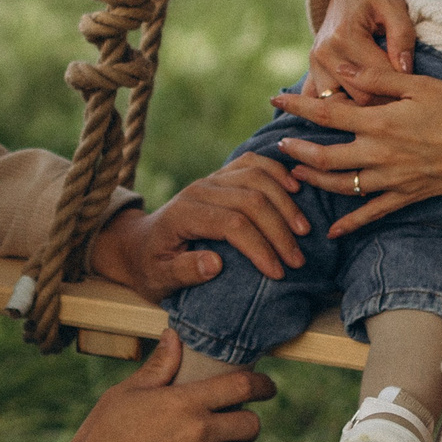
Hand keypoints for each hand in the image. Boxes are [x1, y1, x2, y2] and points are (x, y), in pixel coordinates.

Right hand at [51, 334, 275, 441]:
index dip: (263, 385)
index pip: (242, 386)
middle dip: (246, 424)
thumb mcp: (126, 394)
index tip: (268, 388)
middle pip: (251, 425)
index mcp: (185, 401)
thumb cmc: (102, 436)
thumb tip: (175, 336)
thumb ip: (158, 367)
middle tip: (232, 428)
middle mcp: (200, 432)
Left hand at [88, 160, 311, 293]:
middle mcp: (199, 189)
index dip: (259, 247)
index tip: (278, 272)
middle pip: (250, 200)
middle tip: (297, 259)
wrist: (138, 243)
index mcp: (183, 214)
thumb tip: (215, 264)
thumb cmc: (151, 266)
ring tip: (303, 230)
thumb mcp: (159, 278)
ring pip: (256, 177)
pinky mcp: (222, 175)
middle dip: (279, 230)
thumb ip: (183, 272)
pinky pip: (253, 162)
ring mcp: (212, 178)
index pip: (232, 224)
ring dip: (284, 202)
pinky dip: (276, 171)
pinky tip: (295, 188)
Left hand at [264, 50, 441, 236]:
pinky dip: (350, 223)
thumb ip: (379, 77)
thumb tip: (345, 69)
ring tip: (296, 176)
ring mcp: (393, 179)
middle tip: (280, 146)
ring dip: (315, 182)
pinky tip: (333, 231)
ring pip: (343, 186)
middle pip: (325, 158)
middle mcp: (382, 154)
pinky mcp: (408, 195)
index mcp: (381, 122)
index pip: (328, 114)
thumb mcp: (419, 84)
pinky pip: (372, 213)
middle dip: (298, 152)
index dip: (298, 107)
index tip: (276, 100)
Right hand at [306, 0, 416, 102]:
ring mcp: (315, 63)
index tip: (418, 92)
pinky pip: (321, 100)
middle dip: (386, 102)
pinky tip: (357, 112)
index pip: (377, 77)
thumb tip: (405, 69)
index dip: (401, 88)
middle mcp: (325, 53)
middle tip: (408, 103)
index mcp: (345, 36)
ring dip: (364, 109)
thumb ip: (403, 36)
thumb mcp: (395, 6)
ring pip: (342, 104)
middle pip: (359, 97)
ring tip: (388, 106)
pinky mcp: (312, 70)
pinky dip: (338, 108)